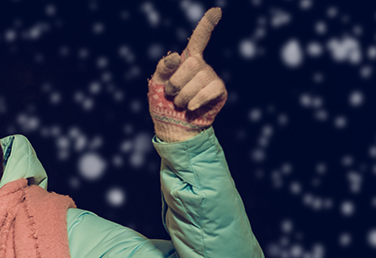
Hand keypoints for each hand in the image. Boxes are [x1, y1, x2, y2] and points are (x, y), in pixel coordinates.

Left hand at [148, 8, 226, 141]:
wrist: (173, 129)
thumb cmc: (163, 105)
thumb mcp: (156, 85)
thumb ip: (163, 68)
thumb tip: (177, 56)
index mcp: (186, 61)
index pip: (198, 39)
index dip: (206, 25)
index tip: (216, 11)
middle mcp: (201, 66)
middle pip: (191, 63)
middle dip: (175, 82)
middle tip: (171, 94)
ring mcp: (212, 77)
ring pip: (198, 78)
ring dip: (182, 95)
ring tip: (180, 103)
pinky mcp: (219, 91)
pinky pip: (208, 90)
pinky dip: (195, 101)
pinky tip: (191, 108)